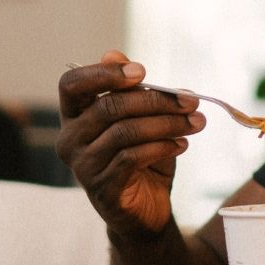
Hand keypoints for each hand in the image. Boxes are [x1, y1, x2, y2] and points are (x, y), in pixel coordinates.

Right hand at [55, 51, 205, 238]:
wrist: (146, 210)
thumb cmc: (141, 157)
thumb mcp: (140, 119)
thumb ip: (130, 90)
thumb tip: (114, 53)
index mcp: (74, 116)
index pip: (72, 85)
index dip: (104, 73)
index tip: (142, 72)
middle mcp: (70, 139)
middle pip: (109, 107)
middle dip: (156, 100)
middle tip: (190, 101)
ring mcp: (82, 166)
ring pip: (124, 132)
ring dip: (167, 123)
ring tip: (195, 123)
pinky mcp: (101, 188)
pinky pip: (132, 158)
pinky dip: (162, 147)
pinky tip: (182, 144)